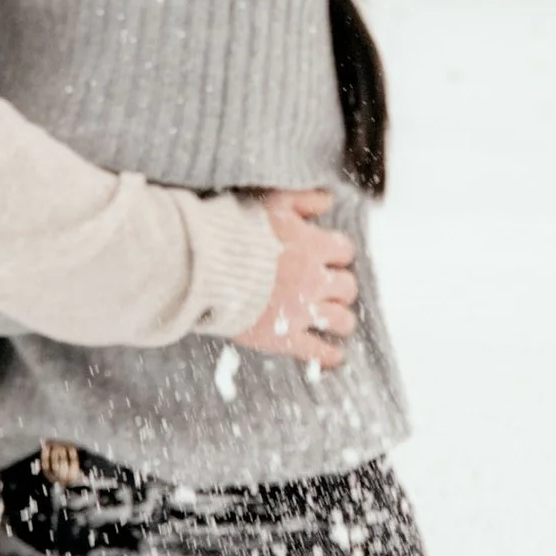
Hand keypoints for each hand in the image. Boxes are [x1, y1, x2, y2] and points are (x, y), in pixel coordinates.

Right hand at [236, 186, 357, 369]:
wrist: (208, 267)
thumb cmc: (236, 231)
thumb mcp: (272, 202)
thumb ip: (303, 198)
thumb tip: (327, 200)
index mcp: (313, 246)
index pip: (343, 251)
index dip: (336, 254)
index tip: (327, 257)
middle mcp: (314, 280)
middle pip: (347, 287)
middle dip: (340, 288)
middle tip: (329, 290)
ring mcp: (302, 311)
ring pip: (341, 320)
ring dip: (341, 320)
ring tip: (336, 321)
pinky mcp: (284, 337)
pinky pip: (317, 351)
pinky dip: (328, 355)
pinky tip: (333, 357)